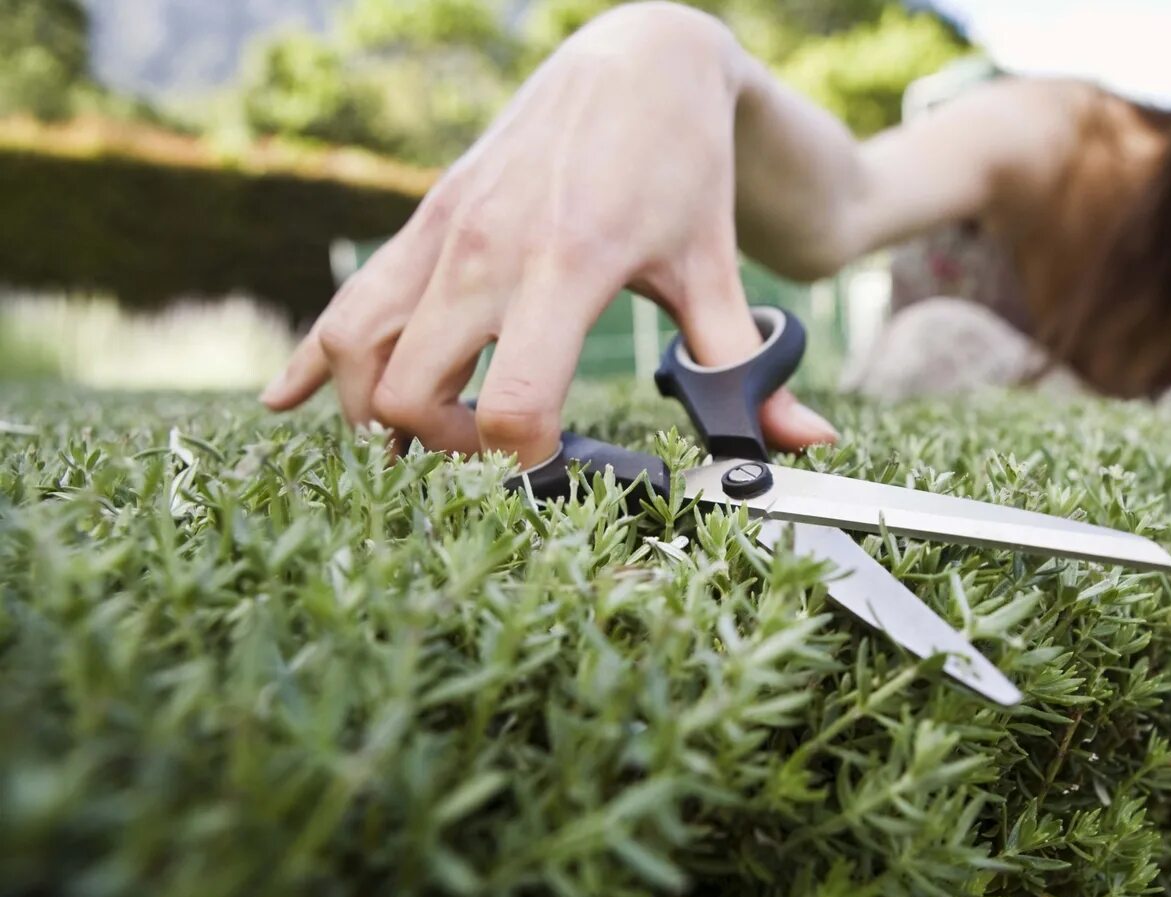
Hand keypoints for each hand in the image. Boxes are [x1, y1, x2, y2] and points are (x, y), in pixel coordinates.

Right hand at [256, 4, 837, 469]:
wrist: (638, 62)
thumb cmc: (681, 170)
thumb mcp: (717, 272)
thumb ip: (745, 367)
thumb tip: (802, 443)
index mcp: (567, 268)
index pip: (515, 405)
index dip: (529, 466)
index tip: (558, 476)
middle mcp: (488, 251)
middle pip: (413, 393)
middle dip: (446, 453)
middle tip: (497, 459)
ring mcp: (444, 233)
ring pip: (357, 348)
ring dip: (376, 417)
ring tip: (419, 449)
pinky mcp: (424, 222)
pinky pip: (344, 300)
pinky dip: (314, 359)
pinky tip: (285, 400)